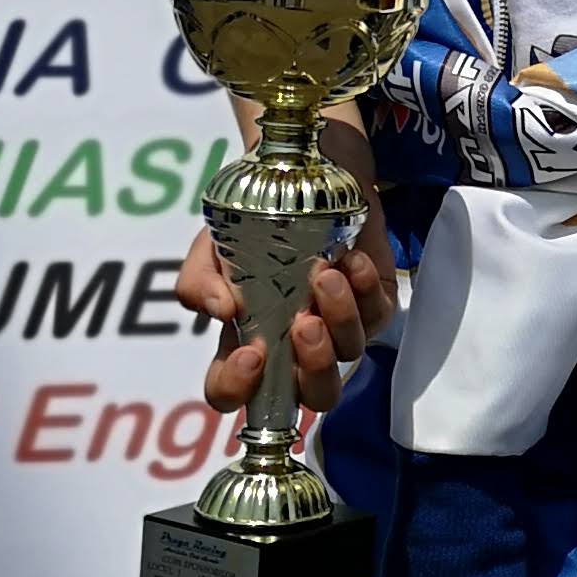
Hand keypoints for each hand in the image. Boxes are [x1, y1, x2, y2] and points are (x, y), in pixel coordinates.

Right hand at [176, 186, 395, 419]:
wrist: (302, 180)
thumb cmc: (251, 224)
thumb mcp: (210, 248)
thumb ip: (198, 281)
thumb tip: (222, 312)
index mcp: (249, 344)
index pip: (233, 393)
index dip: (239, 388)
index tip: (251, 353)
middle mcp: (296, 347)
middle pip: (314, 397)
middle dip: (314, 368)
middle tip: (302, 324)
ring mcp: (339, 328)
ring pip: (350, 352)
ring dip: (339, 317)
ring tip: (325, 275)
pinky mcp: (375, 305)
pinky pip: (378, 314)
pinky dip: (366, 288)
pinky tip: (351, 260)